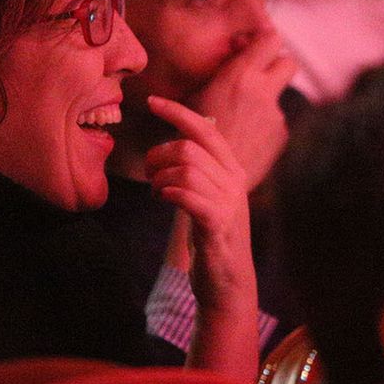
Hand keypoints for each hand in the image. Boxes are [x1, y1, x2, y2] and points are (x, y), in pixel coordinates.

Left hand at [145, 95, 256, 315]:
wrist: (228, 282)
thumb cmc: (212, 236)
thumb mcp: (208, 195)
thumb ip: (199, 170)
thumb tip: (178, 143)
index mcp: (231, 169)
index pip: (205, 128)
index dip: (177, 112)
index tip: (151, 101)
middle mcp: (234, 181)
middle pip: (189, 147)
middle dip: (158, 156)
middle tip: (150, 175)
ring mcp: (228, 203)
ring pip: (186, 169)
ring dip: (160, 179)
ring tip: (157, 194)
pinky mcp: (217, 225)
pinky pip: (189, 196)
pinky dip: (170, 194)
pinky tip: (164, 201)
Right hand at [191, 32, 296, 188]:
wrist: (208, 177)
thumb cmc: (193, 132)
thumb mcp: (197, 93)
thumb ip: (222, 72)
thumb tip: (235, 53)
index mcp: (240, 75)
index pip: (271, 39)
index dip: (263, 42)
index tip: (250, 49)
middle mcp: (263, 92)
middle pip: (288, 62)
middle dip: (276, 65)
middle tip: (259, 74)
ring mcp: (275, 115)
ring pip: (277, 96)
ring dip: (264, 101)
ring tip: (239, 118)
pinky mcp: (280, 135)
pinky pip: (275, 121)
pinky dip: (263, 125)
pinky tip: (244, 137)